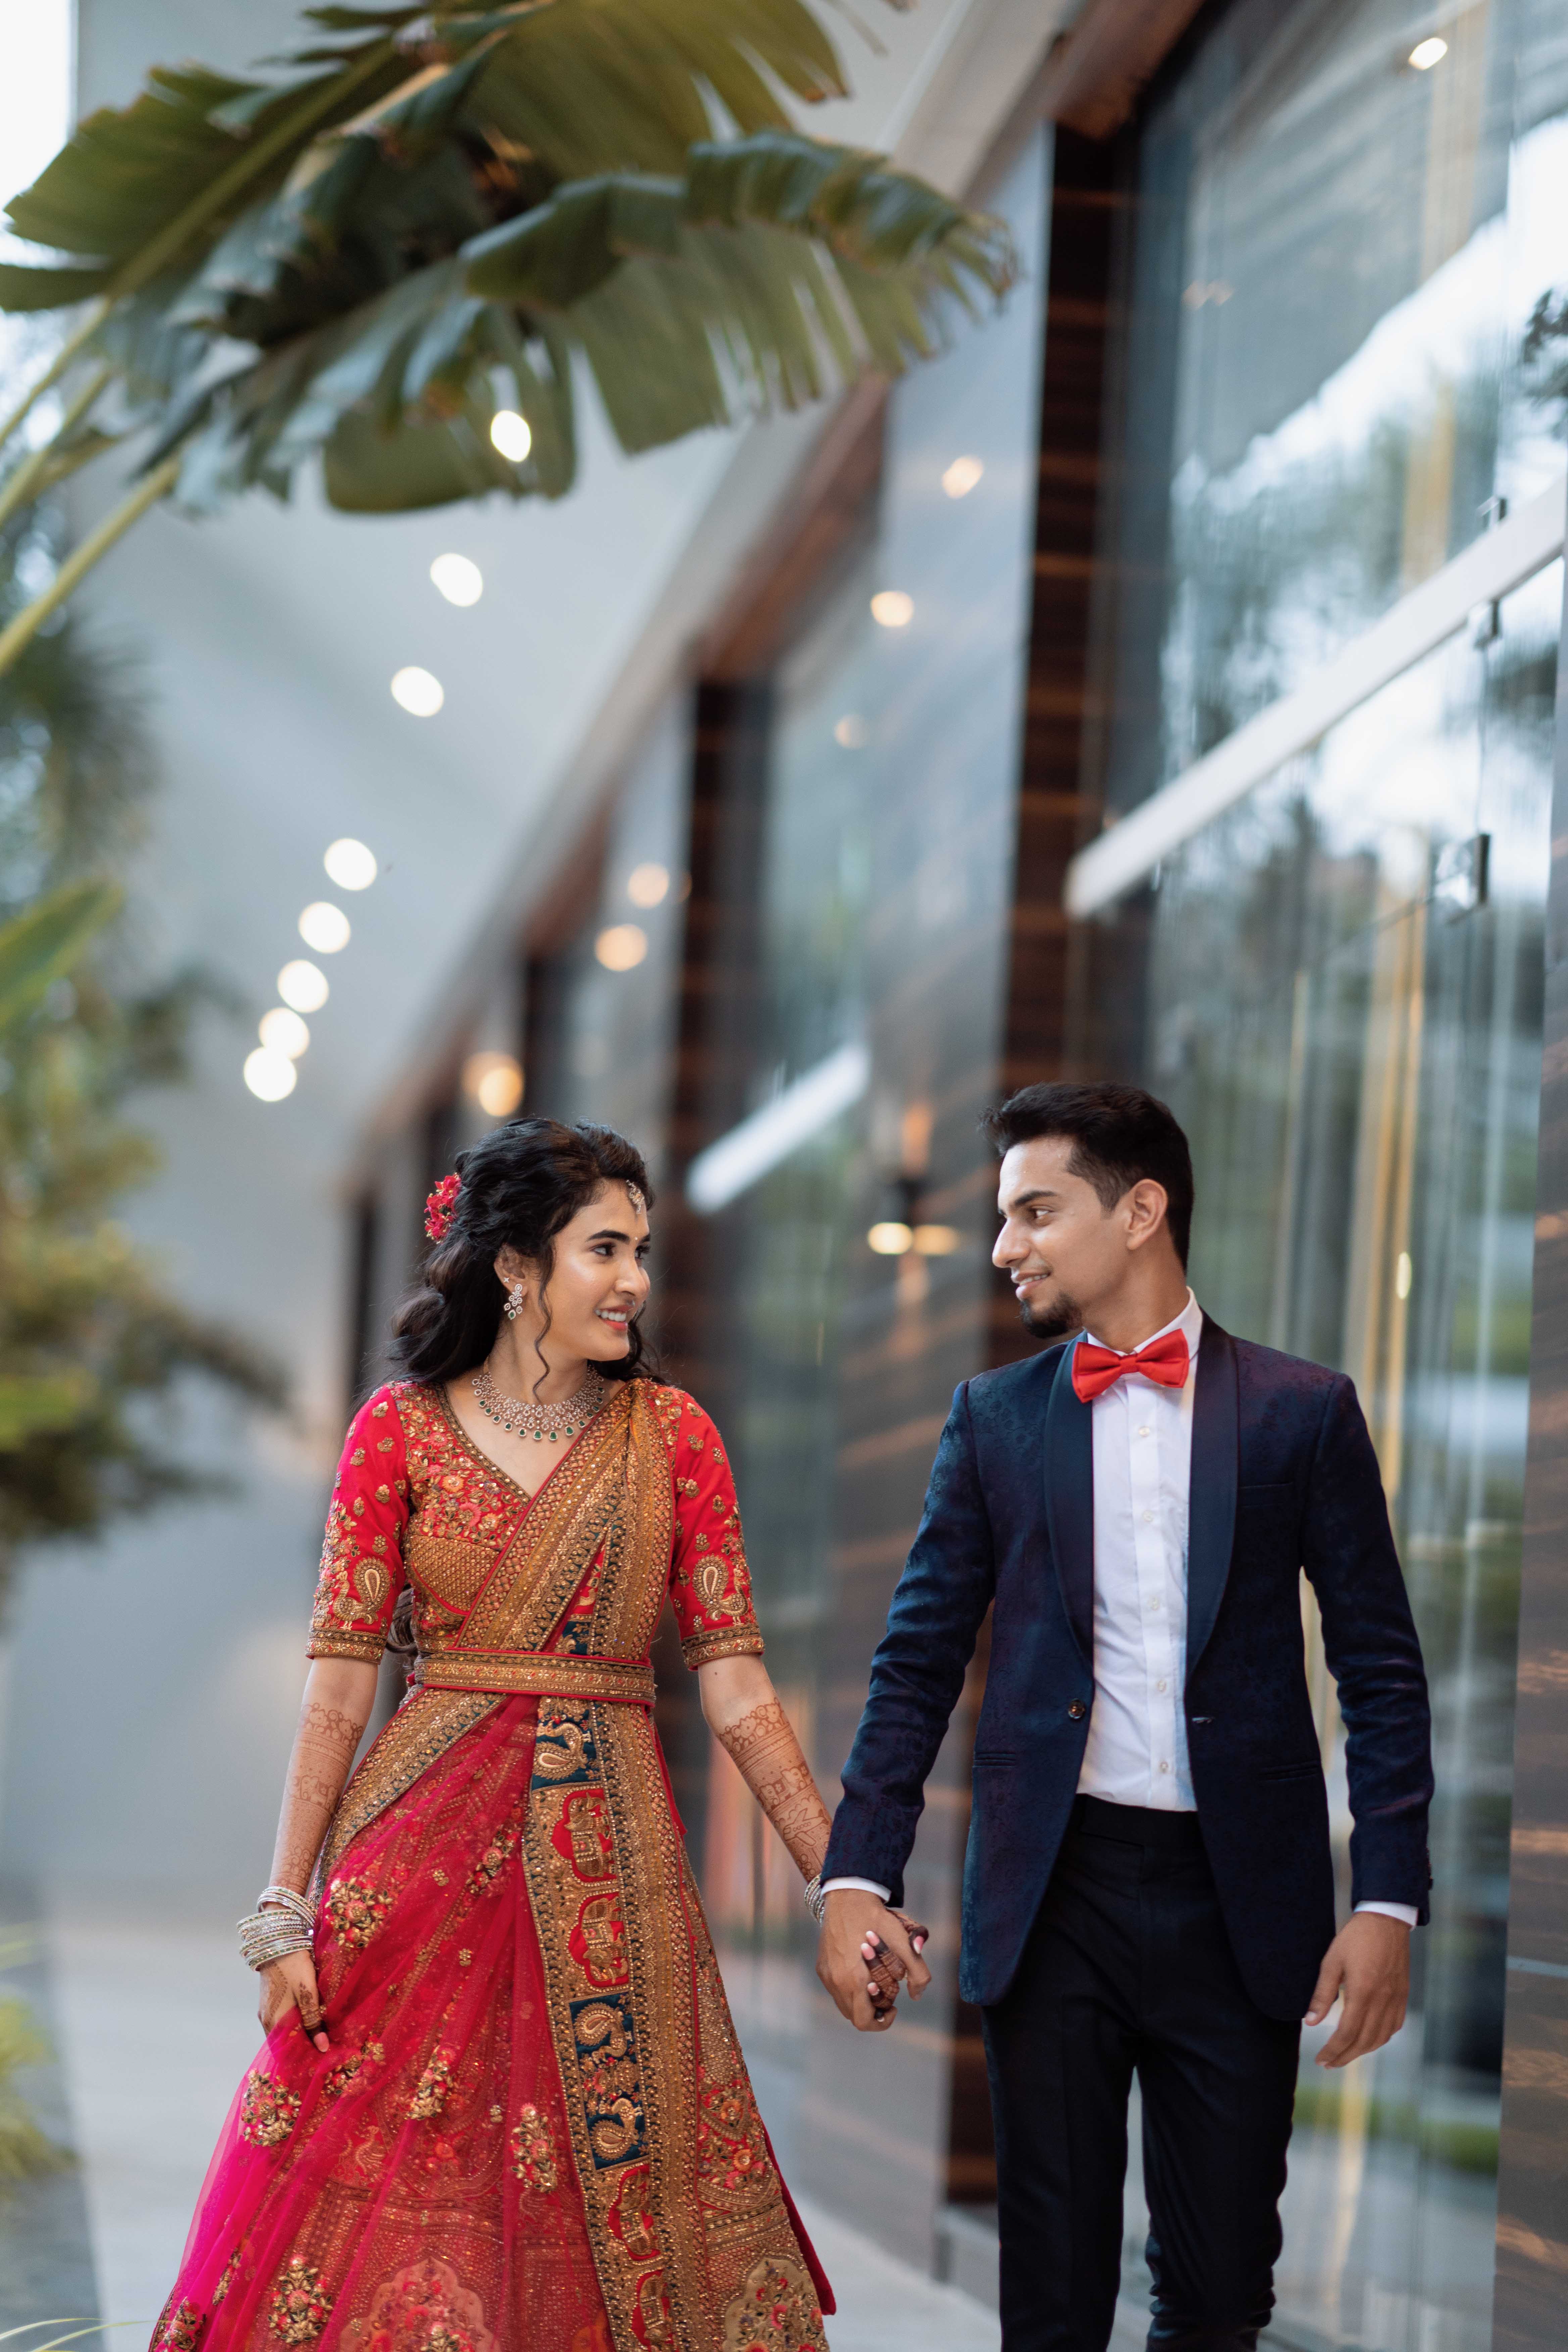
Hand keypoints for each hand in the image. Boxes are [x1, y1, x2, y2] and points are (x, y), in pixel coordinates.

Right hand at [258, 1948, 329, 2053]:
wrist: (278, 1942)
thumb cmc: (294, 1967)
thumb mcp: (308, 1993)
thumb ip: (313, 2021)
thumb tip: (322, 2048)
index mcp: (274, 2021)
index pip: (286, 2050)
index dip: (302, 2056)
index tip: (319, 2059)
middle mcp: (266, 2020)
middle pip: (283, 2042)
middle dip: (301, 2048)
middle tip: (322, 2051)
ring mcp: (266, 2010)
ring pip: (282, 2031)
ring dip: (298, 2036)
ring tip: (318, 2039)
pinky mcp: (269, 2001)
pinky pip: (281, 2021)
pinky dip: (293, 2025)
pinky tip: (307, 2023)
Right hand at [816, 1891, 930, 2032]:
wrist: (849, 1895)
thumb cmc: (877, 1919)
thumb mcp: (904, 1943)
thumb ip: (917, 1972)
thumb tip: (917, 1996)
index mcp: (854, 1980)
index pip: (863, 2021)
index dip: (882, 2023)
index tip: (894, 2008)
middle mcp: (836, 1981)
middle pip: (854, 2016)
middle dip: (873, 2012)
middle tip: (887, 1995)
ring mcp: (826, 1974)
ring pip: (844, 2004)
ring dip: (861, 2002)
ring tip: (875, 1983)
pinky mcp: (822, 1966)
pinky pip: (835, 1989)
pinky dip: (850, 1990)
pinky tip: (861, 1971)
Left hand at [1306, 1912, 1409, 2066]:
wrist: (1386, 1921)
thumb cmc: (1355, 1938)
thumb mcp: (1331, 1961)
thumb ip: (1322, 1994)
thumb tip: (1310, 2021)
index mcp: (1363, 1992)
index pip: (1347, 2033)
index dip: (1333, 2050)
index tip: (1320, 2060)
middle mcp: (1382, 2000)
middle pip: (1364, 2041)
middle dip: (1345, 2056)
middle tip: (1328, 2064)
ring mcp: (1396, 2000)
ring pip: (1381, 2037)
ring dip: (1362, 2051)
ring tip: (1344, 2055)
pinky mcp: (1403, 1996)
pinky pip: (1394, 2026)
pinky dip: (1380, 2038)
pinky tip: (1369, 2039)